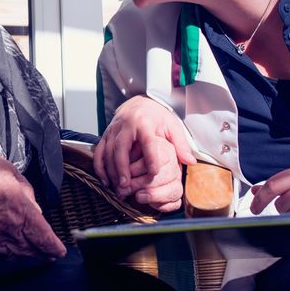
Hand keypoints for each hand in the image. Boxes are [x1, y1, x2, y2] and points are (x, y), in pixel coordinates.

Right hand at [0, 129, 66, 259]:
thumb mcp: (9, 170)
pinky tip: (10, 250)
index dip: (54, 247)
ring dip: (26, 255)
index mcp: (19, 210)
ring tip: (34, 255)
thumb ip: (26, 192)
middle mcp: (7, 229)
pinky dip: (7, 253)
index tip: (59, 250)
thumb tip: (33, 208)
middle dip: (43, 254)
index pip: (43, 237)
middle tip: (51, 255)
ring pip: (14, 254)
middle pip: (30, 250)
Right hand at [96, 95, 195, 211]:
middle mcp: (125, 125)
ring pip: (107, 151)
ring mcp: (113, 130)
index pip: (147, 141)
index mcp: (144, 122)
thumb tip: (190, 161)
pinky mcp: (105, 135)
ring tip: (117, 188)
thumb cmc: (157, 117)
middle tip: (126, 186)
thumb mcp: (172, 126)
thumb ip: (181, 144)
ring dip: (110, 171)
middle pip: (121, 147)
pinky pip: (99, 151)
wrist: (139, 102)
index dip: (150, 158)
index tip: (154, 174)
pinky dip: (100, 167)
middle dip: (122, 168)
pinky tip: (106, 181)